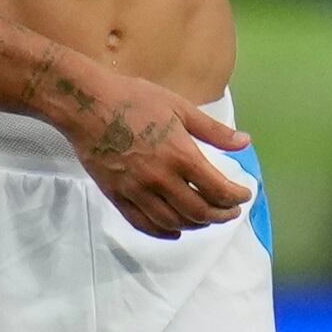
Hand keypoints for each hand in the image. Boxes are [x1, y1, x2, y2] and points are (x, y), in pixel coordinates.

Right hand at [74, 76, 255, 239]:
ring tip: (206, 219)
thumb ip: (214, 131)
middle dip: (221, 215)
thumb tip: (245, 143)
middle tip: (230, 212)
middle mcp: (161, 179)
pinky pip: (143, 224)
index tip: (244, 195)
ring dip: (196, 225)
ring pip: (173, 222)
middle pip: (199, 211)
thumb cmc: (134, 99)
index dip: (236, 197)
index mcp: (180, 156)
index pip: (217, 190)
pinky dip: (163, 232)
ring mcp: (137, 191)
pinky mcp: (117, 196)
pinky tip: (175, 231)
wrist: (87, 104)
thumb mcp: (179, 107)